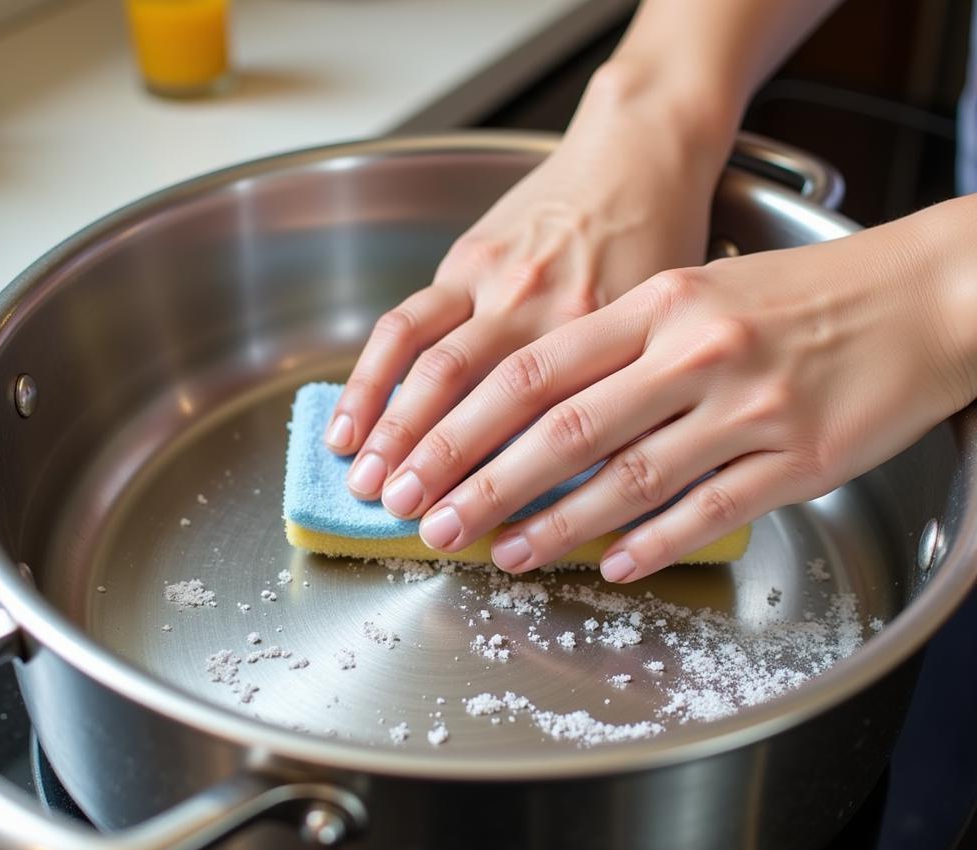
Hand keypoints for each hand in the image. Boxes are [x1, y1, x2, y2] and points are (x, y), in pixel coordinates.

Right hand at [323, 66, 729, 501]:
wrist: (642, 155)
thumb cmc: (659, 248)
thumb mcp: (663, 329)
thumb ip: (620, 397)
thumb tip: (575, 484)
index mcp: (605, 340)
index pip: (546, 431)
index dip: (504, 490)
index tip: (478, 535)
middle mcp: (545, 312)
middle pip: (479, 409)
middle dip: (436, 474)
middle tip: (406, 521)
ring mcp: (498, 284)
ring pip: (431, 370)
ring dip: (391, 433)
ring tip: (363, 484)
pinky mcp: (464, 261)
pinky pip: (405, 324)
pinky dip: (369, 377)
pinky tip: (346, 422)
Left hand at [379, 205, 976, 581]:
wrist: (925, 295)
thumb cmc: (801, 297)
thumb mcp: (698, 292)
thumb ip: (619, 344)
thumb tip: (539, 410)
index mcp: (659, 303)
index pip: (534, 369)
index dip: (464, 425)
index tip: (421, 466)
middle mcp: (694, 352)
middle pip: (562, 429)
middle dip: (485, 484)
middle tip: (435, 525)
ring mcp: (747, 409)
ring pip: (627, 478)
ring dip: (555, 525)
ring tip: (505, 555)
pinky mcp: (798, 461)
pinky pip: (706, 513)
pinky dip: (650, 543)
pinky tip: (610, 566)